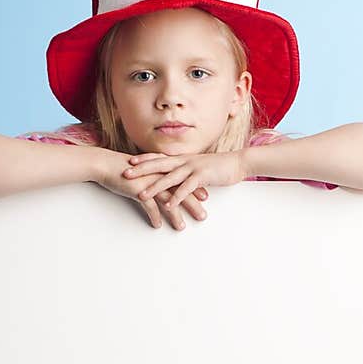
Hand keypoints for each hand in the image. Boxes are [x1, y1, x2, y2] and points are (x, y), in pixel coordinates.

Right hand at [94, 149, 208, 230]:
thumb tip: (162, 183)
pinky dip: (153, 216)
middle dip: (193, 205)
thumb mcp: (144, 170)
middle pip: (180, 192)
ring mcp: (149, 183)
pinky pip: (148, 206)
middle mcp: (158, 176)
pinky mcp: (137, 190)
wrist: (105, 164)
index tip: (205, 197)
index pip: (183, 180)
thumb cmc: (124, 168)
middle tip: (202, 216)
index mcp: (161, 170)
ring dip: (175, 215)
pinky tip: (157, 225)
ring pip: (167, 201)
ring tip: (181, 227)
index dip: (194, 189)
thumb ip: (155, 175)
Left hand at [122, 150, 244, 212]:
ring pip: (169, 178)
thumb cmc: (218, 167)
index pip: (159, 158)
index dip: (144, 159)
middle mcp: (184, 161)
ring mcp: (193, 168)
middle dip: (141, 170)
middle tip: (125, 175)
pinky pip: (186, 188)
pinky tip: (168, 205)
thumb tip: (176, 177)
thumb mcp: (197, 167)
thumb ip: (185, 171)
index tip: (129, 163)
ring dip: (154, 187)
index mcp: (182, 159)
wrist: (237, 163)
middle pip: (158, 165)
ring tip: (141, 195)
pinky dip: (176, 197)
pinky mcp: (202, 177)